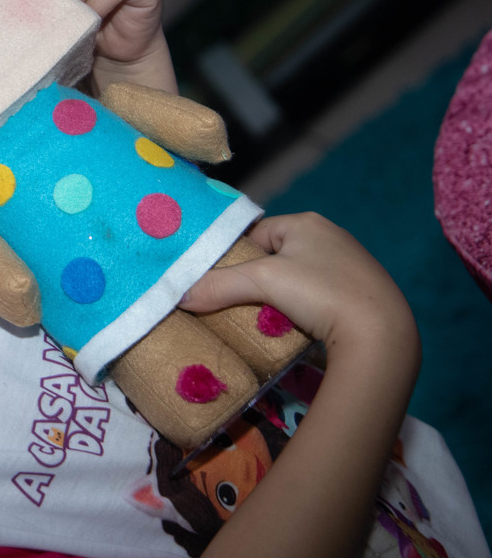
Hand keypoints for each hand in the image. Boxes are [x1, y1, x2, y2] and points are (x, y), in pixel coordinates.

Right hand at [180, 212, 418, 362]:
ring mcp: (349, 266)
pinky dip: (303, 310)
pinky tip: (298, 327)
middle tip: (241, 304)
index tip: (221, 285)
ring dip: (279, 298)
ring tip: (268, 319)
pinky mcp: (360, 294)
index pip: (255, 235)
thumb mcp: (262, 283)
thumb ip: (218, 285)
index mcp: (306, 222)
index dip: (235, 260)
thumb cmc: (321, 293)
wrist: (380, 335)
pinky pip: (316, 297)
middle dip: (256, 281)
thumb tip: (178, 297)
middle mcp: (330, 237)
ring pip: (295, 279)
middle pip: (274, 257)